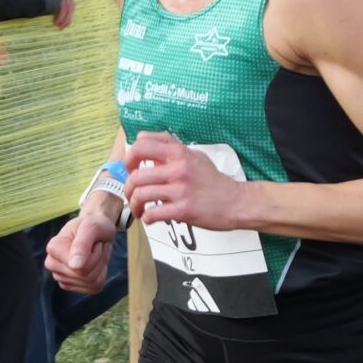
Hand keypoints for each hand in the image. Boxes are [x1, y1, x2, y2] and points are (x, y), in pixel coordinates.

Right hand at [46, 201, 121, 292]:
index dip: (95, 253)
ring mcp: (61, 277)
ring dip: (100, 266)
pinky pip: (94, 287)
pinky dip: (100, 274)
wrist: (94, 231)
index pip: (81, 266)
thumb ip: (82, 243)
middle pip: (86, 275)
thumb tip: (75, 266)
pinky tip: (94, 262)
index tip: (91, 239)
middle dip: (98, 259)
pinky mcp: (71, 286)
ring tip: (94, 252)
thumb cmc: (92, 225)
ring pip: (91, 282)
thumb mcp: (91, 227)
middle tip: (95, 245)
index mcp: (53, 248)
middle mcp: (52, 264)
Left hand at [126, 131, 253, 230]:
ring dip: (134, 205)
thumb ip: (172, 152)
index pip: (142, 144)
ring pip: (140, 195)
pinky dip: (147, 218)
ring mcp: (180, 189)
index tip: (130, 169)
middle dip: (127, 188)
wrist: (235, 202)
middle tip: (131, 195)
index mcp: (179, 153)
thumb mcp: (195, 157)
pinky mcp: (183, 210)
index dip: (129, 158)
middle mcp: (178, 168)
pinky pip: (153, 213)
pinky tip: (151, 218)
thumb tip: (149, 153)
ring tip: (139, 210)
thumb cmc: (214, 181)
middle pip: (136, 175)